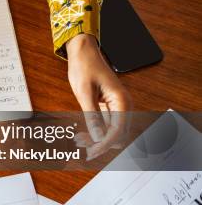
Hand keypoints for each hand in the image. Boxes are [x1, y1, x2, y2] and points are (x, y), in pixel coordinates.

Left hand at [66, 34, 131, 159]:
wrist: (83, 52)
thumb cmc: (84, 67)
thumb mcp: (84, 93)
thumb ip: (92, 116)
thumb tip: (98, 138)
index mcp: (121, 100)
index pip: (118, 131)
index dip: (105, 144)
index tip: (91, 153)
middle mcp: (124, 105)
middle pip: (119, 135)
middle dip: (101, 143)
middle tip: (81, 146)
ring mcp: (118, 107)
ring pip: (113, 132)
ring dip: (98, 140)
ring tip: (79, 140)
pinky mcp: (110, 107)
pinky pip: (107, 125)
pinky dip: (96, 132)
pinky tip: (83, 134)